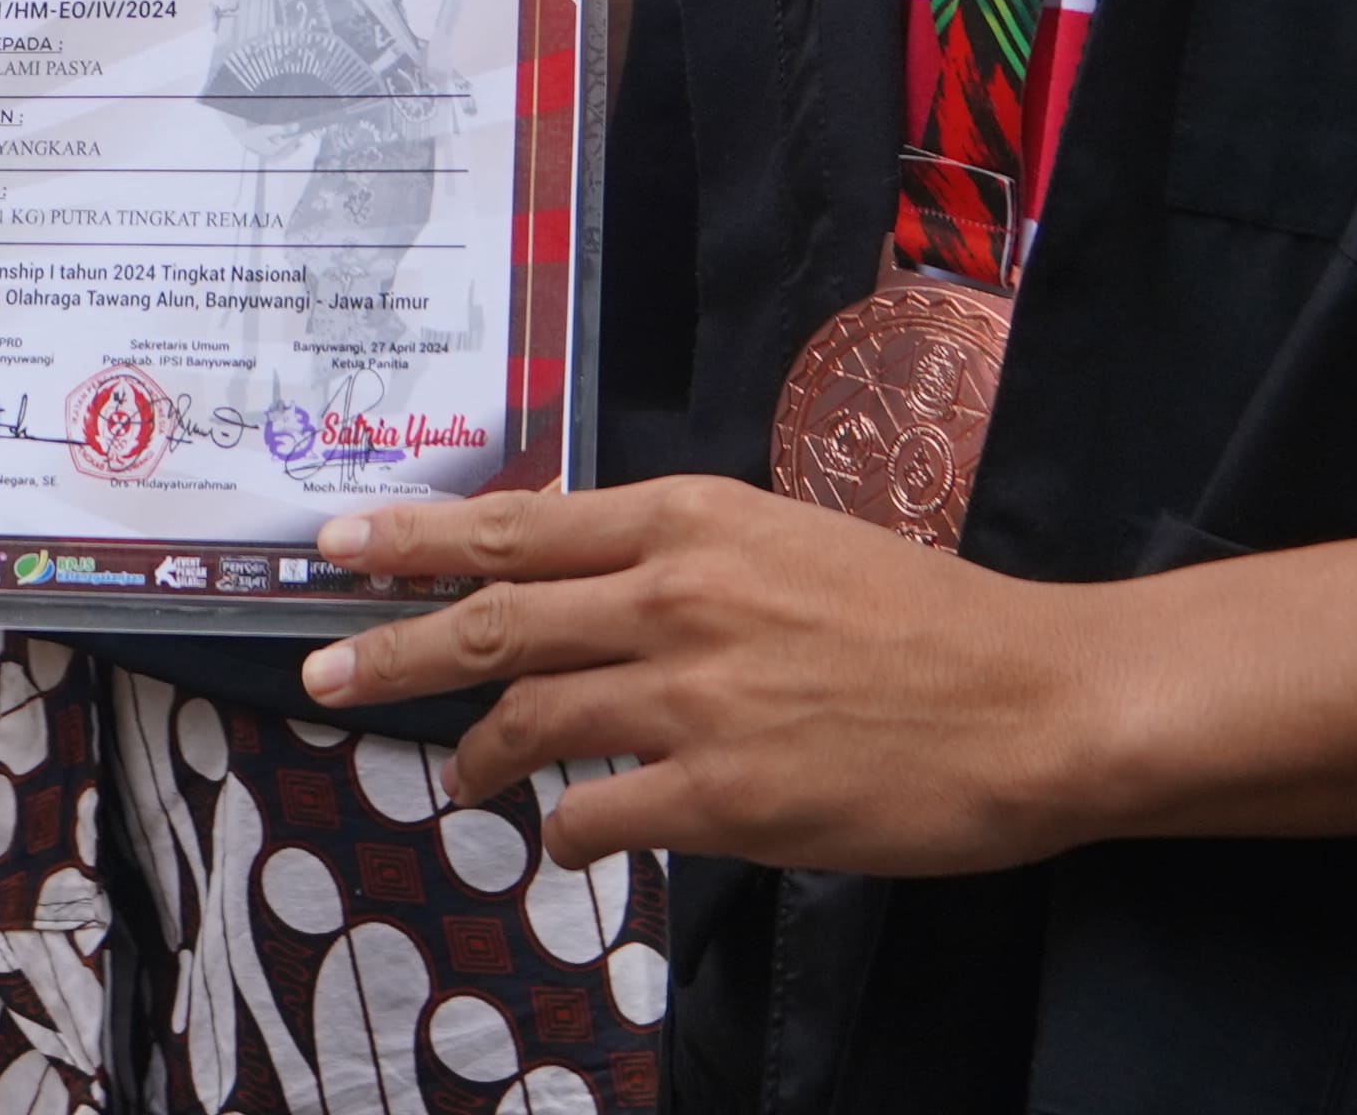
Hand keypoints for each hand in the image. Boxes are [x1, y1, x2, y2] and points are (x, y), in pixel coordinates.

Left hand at [301, 481, 1356, 871]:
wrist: (1036, 700)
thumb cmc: (923, 622)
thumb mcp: (788, 545)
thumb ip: (682, 558)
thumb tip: (585, 581)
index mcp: (690, 520)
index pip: (516, 525)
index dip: (413, 537)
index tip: (337, 544)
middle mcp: (674, 595)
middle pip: (491, 619)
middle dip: (389, 651)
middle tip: (320, 677)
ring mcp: (693, 698)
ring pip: (531, 721)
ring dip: (482, 758)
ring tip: (465, 780)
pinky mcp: (724, 795)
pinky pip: (597, 816)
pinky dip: (567, 830)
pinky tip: (571, 836)